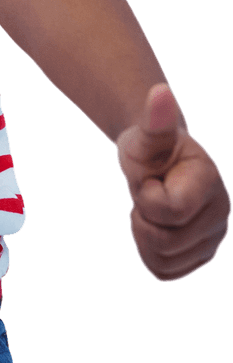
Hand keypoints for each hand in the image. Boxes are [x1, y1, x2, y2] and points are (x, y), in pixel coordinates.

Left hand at [116, 84, 229, 280]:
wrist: (157, 164)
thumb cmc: (150, 148)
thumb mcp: (146, 135)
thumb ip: (155, 119)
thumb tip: (160, 90)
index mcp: (210, 185)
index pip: (166, 211)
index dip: (146, 196)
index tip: (151, 179)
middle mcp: (220, 217)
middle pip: (163, 240)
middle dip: (143, 218)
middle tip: (148, 196)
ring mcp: (212, 241)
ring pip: (163, 260)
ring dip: (144, 236)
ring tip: (152, 211)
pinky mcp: (199, 257)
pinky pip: (163, 272)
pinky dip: (149, 253)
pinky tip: (154, 229)